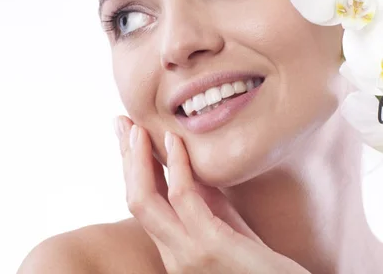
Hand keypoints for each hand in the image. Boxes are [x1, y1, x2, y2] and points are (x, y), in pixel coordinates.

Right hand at [114, 116, 309, 273]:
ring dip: (139, 159)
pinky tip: (177, 142)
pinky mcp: (211, 246)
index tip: (126, 134)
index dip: (129, 166)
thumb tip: (182, 164)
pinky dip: (176, 166)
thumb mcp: (224, 223)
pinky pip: (183, 199)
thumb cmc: (260, 261)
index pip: (142, 202)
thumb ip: (202, 200)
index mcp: (174, 248)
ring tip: (140, 128)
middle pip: (135, 199)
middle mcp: (173, 254)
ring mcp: (188, 254)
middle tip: (123, 123)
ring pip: (145, 200)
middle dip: (126, 158)